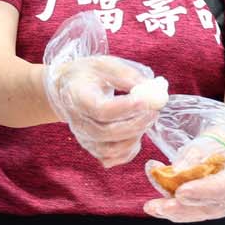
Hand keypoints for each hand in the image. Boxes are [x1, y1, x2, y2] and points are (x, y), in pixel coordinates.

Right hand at [46, 56, 166, 166]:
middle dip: (136, 124)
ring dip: (135, 137)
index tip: (146, 99)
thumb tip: (156, 90)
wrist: (69, 88)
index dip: (126, 108)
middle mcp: (78, 122)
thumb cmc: (90, 75)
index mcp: (78, 97)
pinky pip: (113, 158)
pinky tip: (137, 132)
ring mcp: (84, 138)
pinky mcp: (93, 148)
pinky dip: (130, 150)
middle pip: (106, 132)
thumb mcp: (105, 65)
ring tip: (146, 119)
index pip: (101, 110)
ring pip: (110, 150)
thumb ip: (129, 76)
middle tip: (154, 110)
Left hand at [144, 105, 224, 222]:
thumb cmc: (219, 144)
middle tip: (161, 206)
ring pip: (196, 214)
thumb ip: (192, 157)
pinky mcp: (209, 211)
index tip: (181, 192)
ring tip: (152, 207)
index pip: (221, 187)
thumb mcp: (207, 143)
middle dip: (181, 207)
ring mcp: (221, 207)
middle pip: (207, 207)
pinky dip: (173, 211)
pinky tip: (156, 209)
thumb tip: (176, 171)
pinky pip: (191, 214)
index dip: (201, 191)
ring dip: (173, 212)